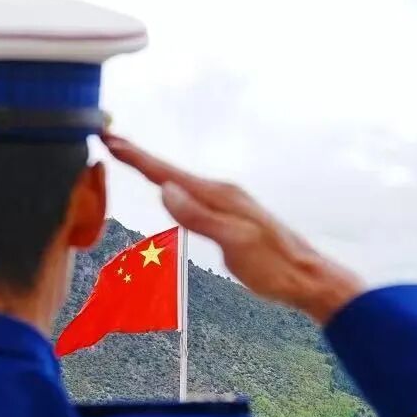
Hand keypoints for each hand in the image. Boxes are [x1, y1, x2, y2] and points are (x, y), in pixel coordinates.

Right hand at [102, 134, 364, 323]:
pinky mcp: (229, 216)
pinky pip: (191, 195)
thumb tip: (164, 190)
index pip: (168, 173)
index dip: (137, 158)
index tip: (110, 140)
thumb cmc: (272, 266)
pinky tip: (170, 191)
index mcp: (219, 196)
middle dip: (140, 157)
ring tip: (131, 159)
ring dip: (154, 169)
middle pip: (172, 172)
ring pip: (181, 182)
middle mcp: (221, 193)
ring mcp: (226, 203)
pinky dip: (171, 187)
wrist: (306, 276)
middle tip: (110, 141)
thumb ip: (199, 217)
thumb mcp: (234, 242)